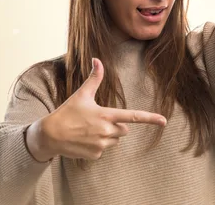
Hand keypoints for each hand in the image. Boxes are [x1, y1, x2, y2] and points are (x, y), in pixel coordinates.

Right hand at [27, 58, 166, 160]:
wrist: (50, 135)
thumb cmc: (67, 112)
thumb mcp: (81, 94)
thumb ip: (94, 78)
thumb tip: (97, 59)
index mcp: (106, 115)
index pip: (132, 116)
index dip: (150, 118)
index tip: (164, 121)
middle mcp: (106, 131)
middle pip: (124, 130)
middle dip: (116, 125)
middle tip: (97, 121)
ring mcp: (101, 144)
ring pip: (114, 140)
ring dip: (107, 136)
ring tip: (88, 130)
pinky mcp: (96, 154)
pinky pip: (104, 149)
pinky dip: (97, 145)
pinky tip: (84, 140)